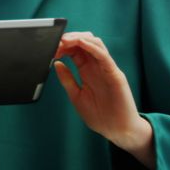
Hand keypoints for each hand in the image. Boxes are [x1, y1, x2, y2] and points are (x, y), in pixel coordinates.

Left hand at [54, 32, 155, 168]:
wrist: (118, 131)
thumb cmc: (100, 115)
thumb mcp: (76, 96)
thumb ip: (67, 80)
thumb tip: (56, 63)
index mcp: (87, 71)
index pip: (75, 50)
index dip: (62, 46)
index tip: (50, 48)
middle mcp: (97, 67)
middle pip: (84, 42)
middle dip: (69, 38)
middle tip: (56, 41)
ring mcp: (106, 68)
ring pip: (95, 44)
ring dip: (79, 38)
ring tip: (65, 40)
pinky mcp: (115, 74)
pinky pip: (104, 56)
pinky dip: (92, 47)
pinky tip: (81, 44)